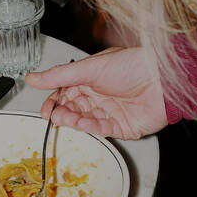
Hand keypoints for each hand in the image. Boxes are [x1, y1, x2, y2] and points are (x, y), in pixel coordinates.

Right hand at [25, 47, 166, 139]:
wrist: (163, 81)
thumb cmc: (133, 66)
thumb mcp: (89, 68)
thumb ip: (59, 76)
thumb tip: (32, 78)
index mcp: (91, 78)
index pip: (65, 92)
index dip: (54, 101)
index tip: (45, 109)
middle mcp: (100, 95)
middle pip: (73, 108)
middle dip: (62, 112)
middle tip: (54, 115)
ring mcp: (110, 111)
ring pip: (84, 120)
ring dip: (74, 120)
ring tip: (66, 118)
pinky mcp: (121, 127)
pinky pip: (101, 130)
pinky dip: (90, 128)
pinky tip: (82, 124)